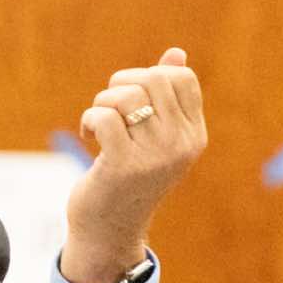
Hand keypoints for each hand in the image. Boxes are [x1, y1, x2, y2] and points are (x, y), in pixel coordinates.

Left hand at [60, 47, 206, 282]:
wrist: (109, 229)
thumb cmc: (128, 177)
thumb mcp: (154, 137)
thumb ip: (166, 97)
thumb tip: (176, 52)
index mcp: (194, 136)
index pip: (182, 77)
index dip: (149, 75)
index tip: (132, 98)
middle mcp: (181, 145)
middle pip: (153, 79)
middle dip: (121, 83)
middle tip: (108, 107)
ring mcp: (155, 157)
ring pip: (126, 96)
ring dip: (101, 102)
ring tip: (97, 123)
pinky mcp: (123, 166)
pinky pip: (104, 117)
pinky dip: (89, 119)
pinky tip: (88, 136)